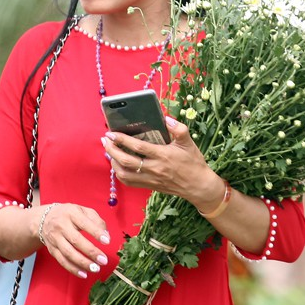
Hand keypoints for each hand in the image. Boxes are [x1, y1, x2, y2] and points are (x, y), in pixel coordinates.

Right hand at [37, 203, 109, 278]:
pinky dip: (73, 269)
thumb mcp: (83, 210)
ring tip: (96, 268)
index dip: (96, 232)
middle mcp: (61, 226)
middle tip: (104, 260)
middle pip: (76, 240)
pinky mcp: (52, 249)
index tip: (107, 241)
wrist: (44, 219)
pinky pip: (62, 261)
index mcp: (71, 214)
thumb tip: (106, 235)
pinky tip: (84, 274)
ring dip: (83, 263)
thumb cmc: (69, 215)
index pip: (84, 223)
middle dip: (91, 252)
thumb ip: (96, 220)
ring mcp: (55, 239)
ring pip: (68, 253)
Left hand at [102, 116, 221, 208]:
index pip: (138, 147)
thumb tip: (166, 118)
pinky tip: (118, 165)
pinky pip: (129, 182)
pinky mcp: (150, 186)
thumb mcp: (189, 143)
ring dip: (113, 162)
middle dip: (112, 150)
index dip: (122, 139)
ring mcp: (151, 179)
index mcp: (163, 155)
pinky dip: (120, 173)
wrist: (198, 186)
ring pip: (124, 174)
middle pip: (126, 161)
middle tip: (105, 140)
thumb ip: (178, 129)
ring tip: (109, 152)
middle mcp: (154, 168)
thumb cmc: (193, 162)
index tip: (112, 133)